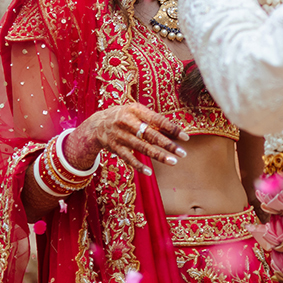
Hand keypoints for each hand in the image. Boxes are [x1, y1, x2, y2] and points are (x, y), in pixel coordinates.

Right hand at [66, 103, 188, 176]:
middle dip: (168, 144)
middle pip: (150, 135)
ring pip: (142, 147)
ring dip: (158, 156)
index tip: (185, 138)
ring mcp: (120, 135)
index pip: (157, 119)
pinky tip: (149, 172)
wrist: (97, 124)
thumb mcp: (136, 111)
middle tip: (182, 153)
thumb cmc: (125, 116)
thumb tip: (174, 130)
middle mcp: (127, 122)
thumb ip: (152, 119)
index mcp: (135, 109)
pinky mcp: (115, 147)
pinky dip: (138, 166)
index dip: (172, 128)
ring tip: (173, 162)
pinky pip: (128, 158)